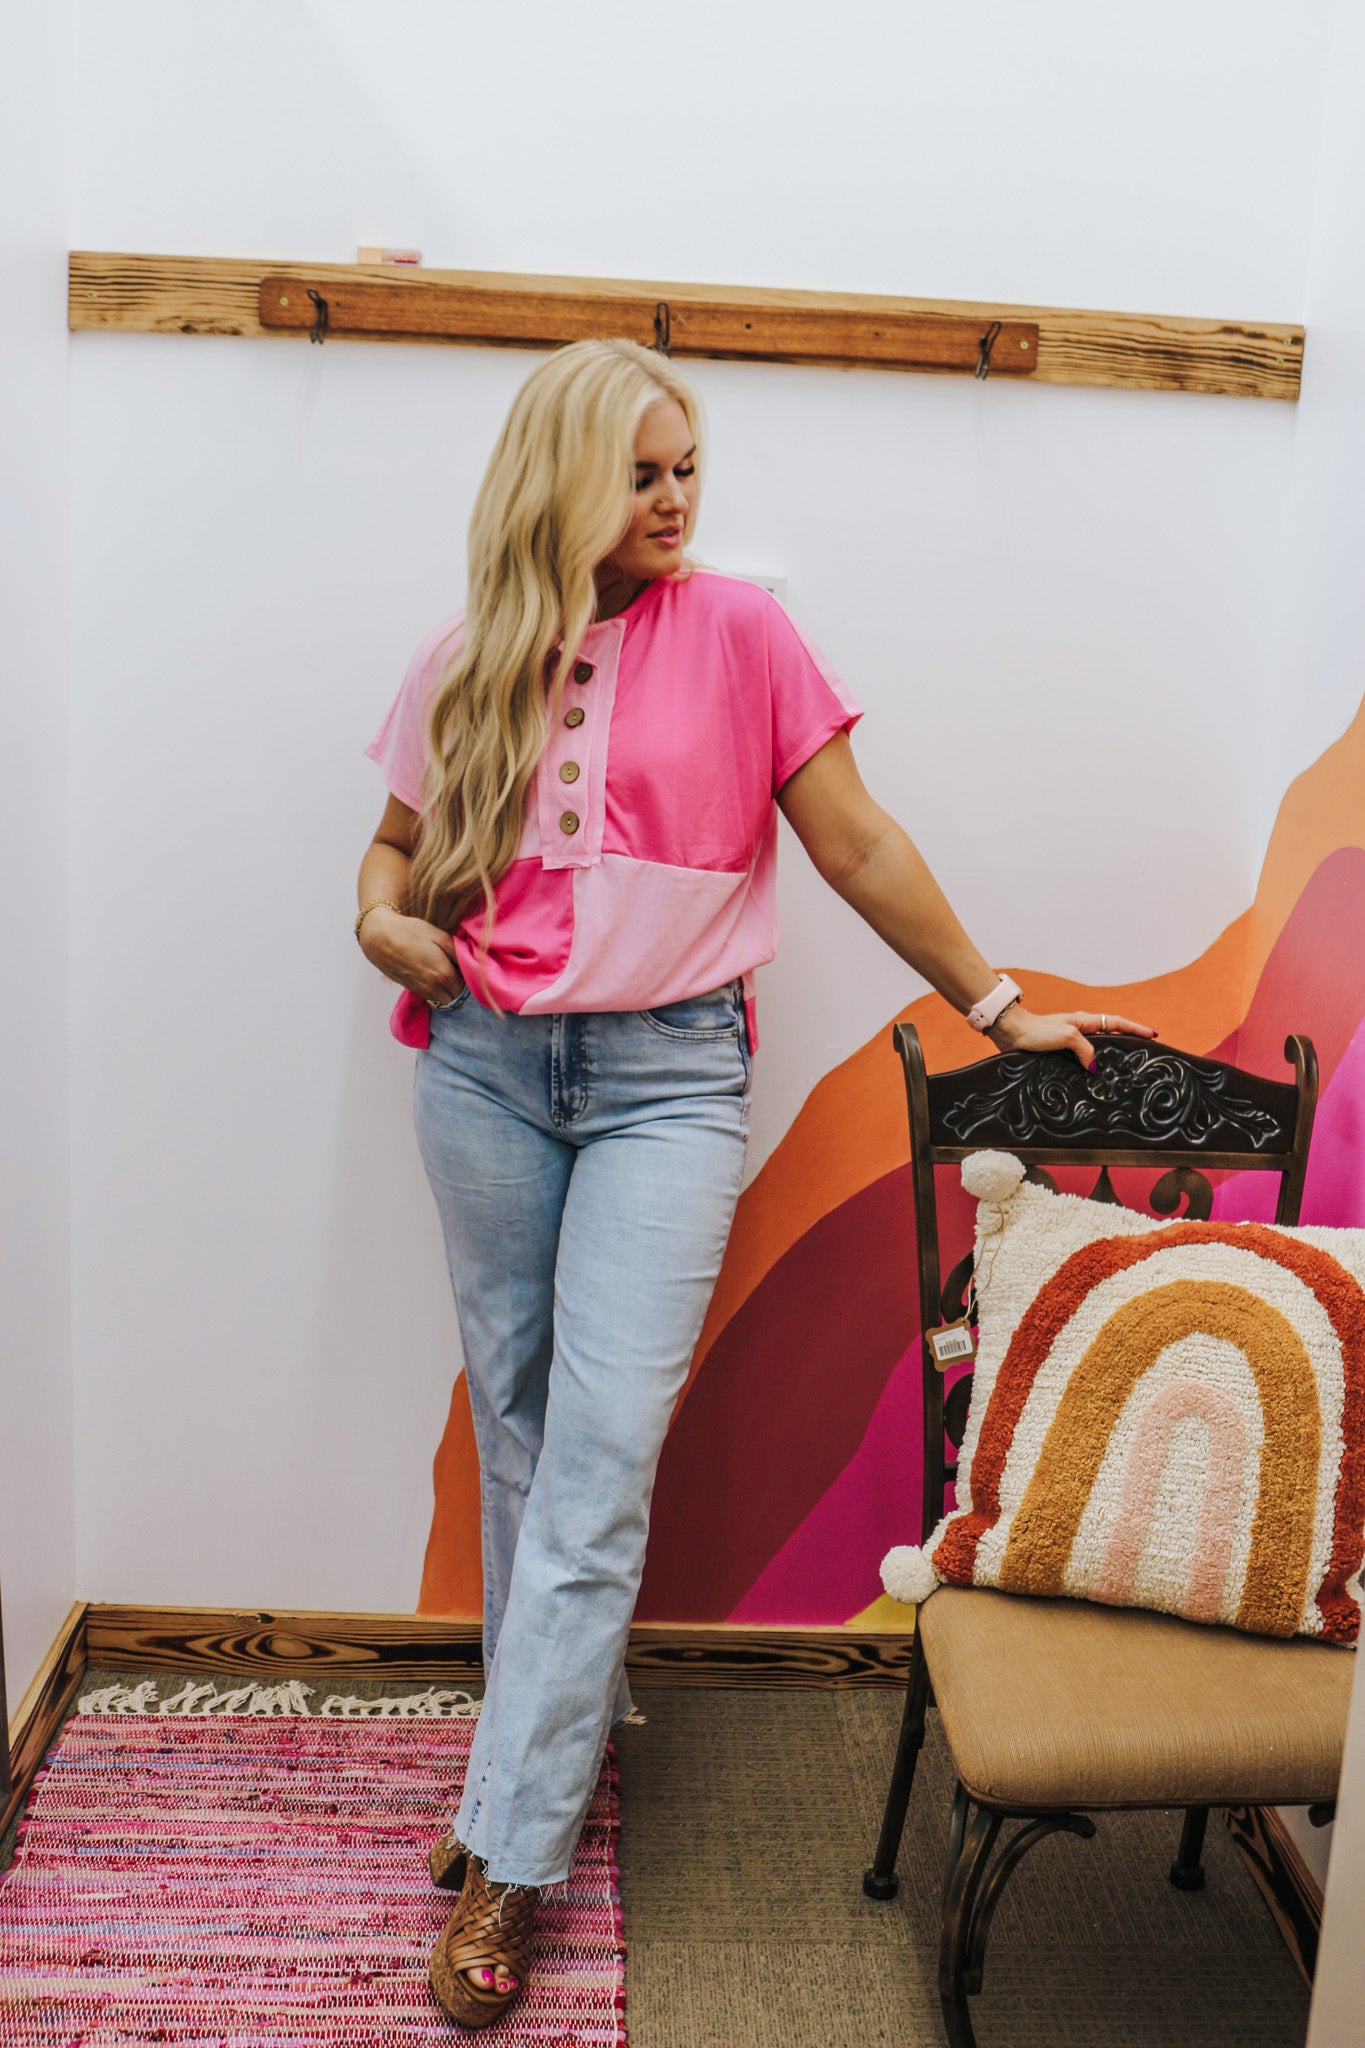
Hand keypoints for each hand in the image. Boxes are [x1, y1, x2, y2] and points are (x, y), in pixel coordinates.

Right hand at [358, 907, 464, 1006]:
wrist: (378, 937)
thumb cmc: (409, 932)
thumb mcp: (439, 936)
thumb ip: (458, 951)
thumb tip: (472, 960)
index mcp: (443, 974)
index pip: (466, 986)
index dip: (468, 976)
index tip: (465, 965)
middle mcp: (432, 987)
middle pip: (455, 996)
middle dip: (459, 985)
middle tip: (456, 968)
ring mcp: (420, 990)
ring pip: (442, 999)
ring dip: (447, 989)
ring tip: (443, 970)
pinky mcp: (410, 989)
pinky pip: (430, 995)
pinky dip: (435, 989)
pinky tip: (430, 972)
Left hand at [987, 1006, 1156, 1069]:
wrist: (1010, 1033)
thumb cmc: (1036, 1031)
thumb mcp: (1066, 1036)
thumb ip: (1085, 1049)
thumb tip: (1095, 1066)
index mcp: (1084, 1022)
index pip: (1116, 1023)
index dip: (1135, 1029)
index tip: (1153, 1034)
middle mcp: (1079, 1030)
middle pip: (1109, 1035)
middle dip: (1128, 1041)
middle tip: (1144, 1052)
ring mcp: (1069, 1042)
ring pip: (1095, 1049)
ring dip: (1110, 1055)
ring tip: (1124, 1068)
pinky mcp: (1058, 1053)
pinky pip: (1081, 1059)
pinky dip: (1091, 1066)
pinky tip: (1093, 1078)